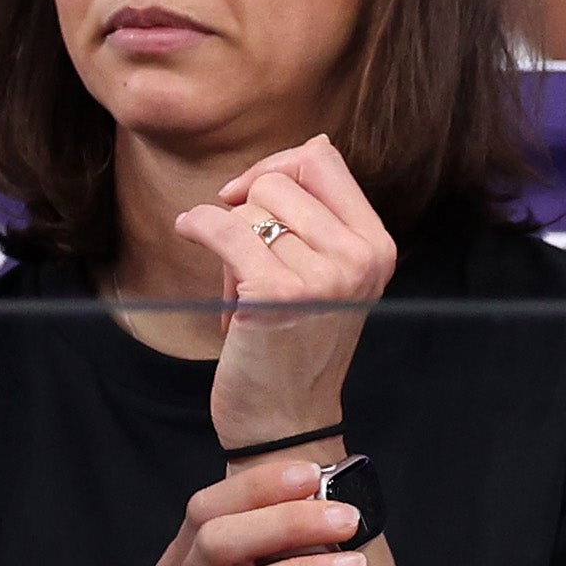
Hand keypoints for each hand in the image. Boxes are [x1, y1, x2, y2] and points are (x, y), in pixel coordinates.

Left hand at [172, 136, 397, 449]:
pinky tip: (187, 232)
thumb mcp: (332, 274)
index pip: (325, 159)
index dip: (279, 166)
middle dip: (251, 208)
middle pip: (282, 179)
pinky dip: (196, 225)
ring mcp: (323, 276)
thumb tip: (312, 145)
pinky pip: (222, 227)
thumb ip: (326, 216)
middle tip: (245, 254)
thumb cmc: (297, 344)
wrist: (285, 420)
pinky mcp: (277, 293)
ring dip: (230, 238)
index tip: (252, 196)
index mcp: (377, 245)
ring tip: (239, 284)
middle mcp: (360, 257)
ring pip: (251, 208)